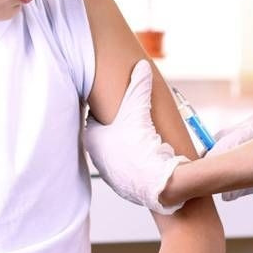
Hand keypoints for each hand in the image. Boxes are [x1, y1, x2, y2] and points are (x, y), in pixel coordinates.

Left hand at [84, 59, 189, 214]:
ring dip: (125, 146)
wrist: (160, 184)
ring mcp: (111, 175)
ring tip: (140, 137)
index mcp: (94, 140)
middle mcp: (98, 159)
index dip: (105, 110)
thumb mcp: (139, 109)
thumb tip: (142, 65)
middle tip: (129, 118)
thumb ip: (139, 86)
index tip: (114, 103)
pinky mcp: (126, 186)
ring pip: (116, 154)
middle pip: (104, 137)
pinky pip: (128, 169)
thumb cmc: (143, 146)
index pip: (93, 119)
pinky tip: (148, 156)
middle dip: (115, 127)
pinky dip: (135, 161)